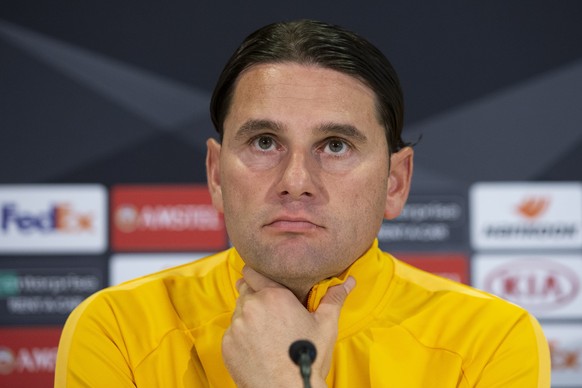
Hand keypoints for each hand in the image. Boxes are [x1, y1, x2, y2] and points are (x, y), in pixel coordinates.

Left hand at [222, 266, 355, 387]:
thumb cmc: (308, 358)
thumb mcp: (326, 326)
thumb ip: (334, 298)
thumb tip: (349, 281)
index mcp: (274, 296)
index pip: (253, 272)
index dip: (257, 275)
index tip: (262, 281)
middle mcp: (251, 306)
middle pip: (245, 291)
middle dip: (255, 297)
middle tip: (270, 312)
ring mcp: (236, 326)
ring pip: (238, 312)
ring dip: (248, 316)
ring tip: (266, 332)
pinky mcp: (227, 345)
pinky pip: (232, 332)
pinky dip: (241, 337)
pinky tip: (258, 347)